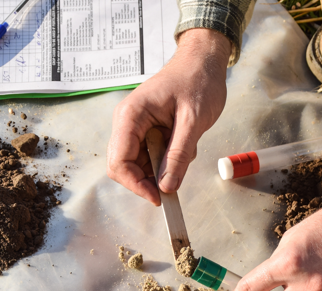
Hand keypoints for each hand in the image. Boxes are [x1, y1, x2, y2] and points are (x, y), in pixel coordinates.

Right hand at [106, 29, 231, 205]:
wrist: (203, 61)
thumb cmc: (198, 80)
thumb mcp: (193, 121)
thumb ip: (179, 155)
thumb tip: (167, 186)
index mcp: (131, 115)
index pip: (119, 162)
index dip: (136, 184)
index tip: (158, 197)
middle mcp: (127, 122)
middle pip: (124, 166)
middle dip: (148, 179)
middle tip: (174, 183)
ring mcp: (135, 127)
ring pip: (138, 164)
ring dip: (161, 168)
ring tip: (184, 151)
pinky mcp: (147, 130)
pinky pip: (151, 156)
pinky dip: (167, 159)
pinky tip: (183, 145)